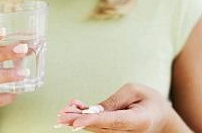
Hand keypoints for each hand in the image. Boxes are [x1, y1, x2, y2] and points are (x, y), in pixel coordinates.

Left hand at [57, 84, 178, 132]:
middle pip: (100, 127)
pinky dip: (85, 117)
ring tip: (63, 111)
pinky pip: (98, 126)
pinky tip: (74, 109)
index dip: (93, 121)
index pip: (112, 121)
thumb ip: (114, 101)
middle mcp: (127, 131)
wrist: (160, 116)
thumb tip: (94, 110)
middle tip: (60, 116)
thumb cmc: (149, 100)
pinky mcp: (115, 131)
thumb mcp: (134, 91)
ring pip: (96, 128)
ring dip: (78, 119)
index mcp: (137, 121)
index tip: (75, 123)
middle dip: (78, 120)